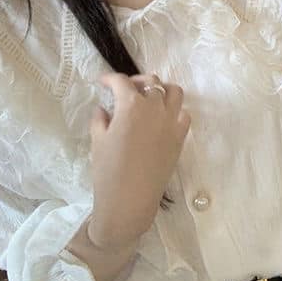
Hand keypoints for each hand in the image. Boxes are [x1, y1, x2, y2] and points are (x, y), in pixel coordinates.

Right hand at [87, 72, 189, 248]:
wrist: (130, 201)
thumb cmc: (108, 171)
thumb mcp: (97, 141)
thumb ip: (100, 119)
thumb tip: (103, 109)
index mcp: (131, 105)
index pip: (121, 82)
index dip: (110, 79)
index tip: (103, 82)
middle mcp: (155, 108)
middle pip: (151, 81)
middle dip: (137, 81)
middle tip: (126, 90)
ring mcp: (171, 121)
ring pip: (174, 91)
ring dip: (161, 89)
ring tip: (150, 98)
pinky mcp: (180, 137)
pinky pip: (184, 114)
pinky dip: (175, 111)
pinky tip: (163, 118)